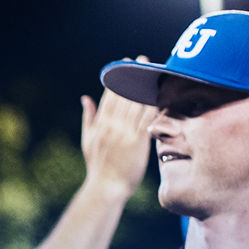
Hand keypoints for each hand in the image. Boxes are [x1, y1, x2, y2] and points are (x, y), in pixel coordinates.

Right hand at [79, 71, 158, 197]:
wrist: (106, 187)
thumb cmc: (98, 166)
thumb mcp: (88, 140)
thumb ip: (88, 118)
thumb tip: (86, 98)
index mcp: (100, 125)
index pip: (110, 97)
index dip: (118, 79)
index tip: (124, 65)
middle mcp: (113, 126)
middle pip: (125, 96)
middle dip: (133, 77)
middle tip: (141, 60)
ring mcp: (126, 133)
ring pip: (138, 104)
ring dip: (146, 86)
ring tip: (154, 71)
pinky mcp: (139, 141)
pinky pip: (148, 118)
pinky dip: (155, 105)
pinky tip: (162, 94)